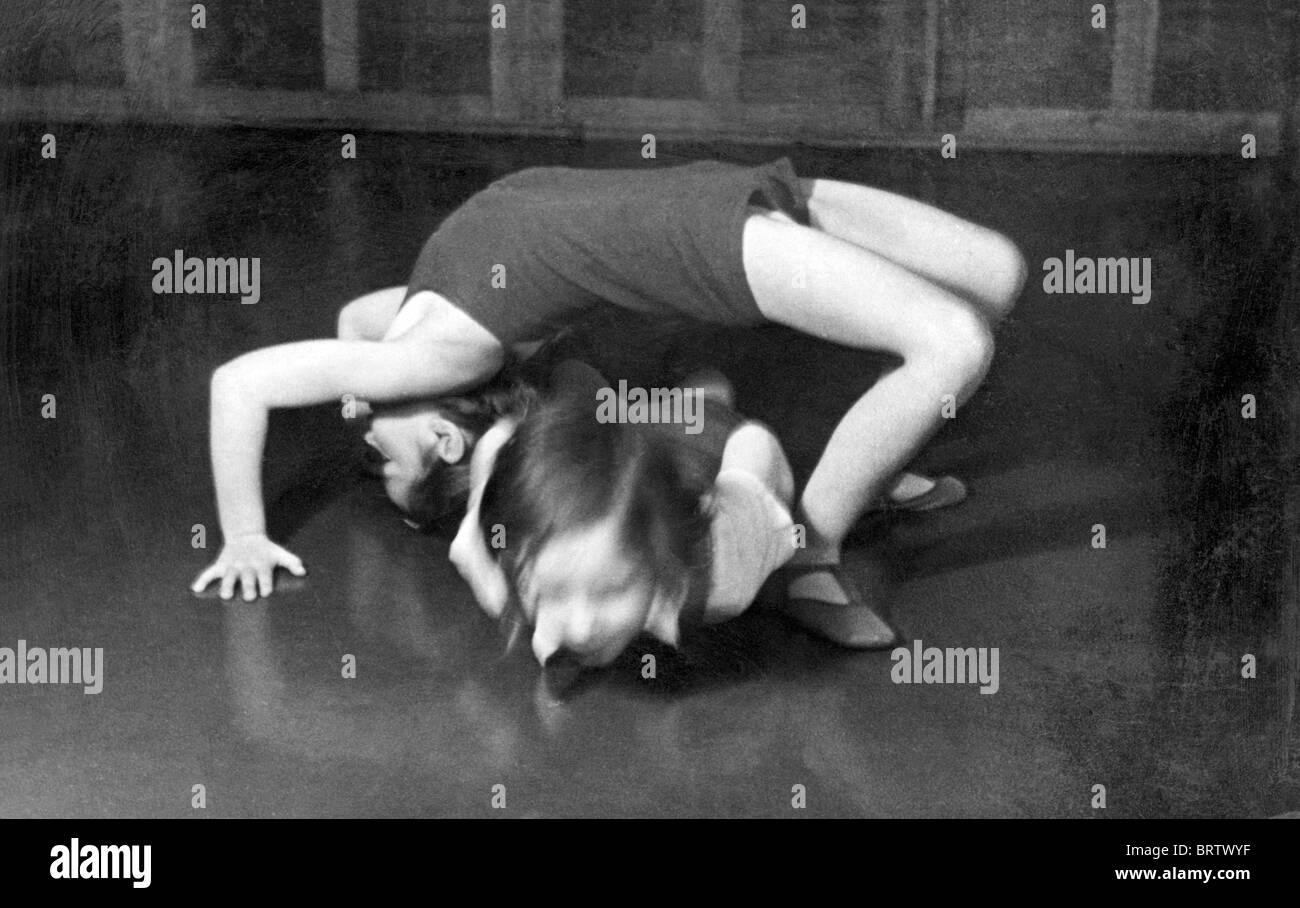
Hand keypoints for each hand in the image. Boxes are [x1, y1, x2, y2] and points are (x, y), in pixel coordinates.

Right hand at [191, 534, 305, 600]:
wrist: (246, 535)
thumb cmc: (266, 550)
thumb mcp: (280, 554)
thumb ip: (292, 562)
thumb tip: (303, 571)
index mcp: (261, 564)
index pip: (264, 575)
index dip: (265, 583)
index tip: (266, 591)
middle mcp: (246, 566)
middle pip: (247, 578)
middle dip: (248, 586)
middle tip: (249, 597)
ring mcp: (232, 566)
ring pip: (228, 577)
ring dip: (227, 585)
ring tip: (226, 595)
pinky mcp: (221, 565)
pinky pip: (210, 572)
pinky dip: (202, 579)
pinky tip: (196, 588)